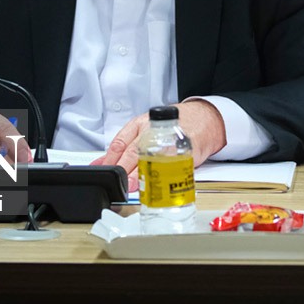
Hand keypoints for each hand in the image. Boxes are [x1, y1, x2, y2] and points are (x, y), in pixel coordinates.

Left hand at [94, 100, 227, 192]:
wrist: (202, 119)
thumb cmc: (171, 127)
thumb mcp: (144, 131)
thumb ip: (123, 147)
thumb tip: (101, 163)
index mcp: (140, 124)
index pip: (120, 142)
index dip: (111, 160)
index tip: (106, 173)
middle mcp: (153, 130)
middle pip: (134, 150)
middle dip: (125, 169)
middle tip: (120, 182)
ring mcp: (170, 139)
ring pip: (152, 157)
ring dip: (141, 174)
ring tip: (135, 185)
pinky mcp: (185, 149)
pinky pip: (172, 161)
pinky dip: (164, 173)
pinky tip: (157, 182)